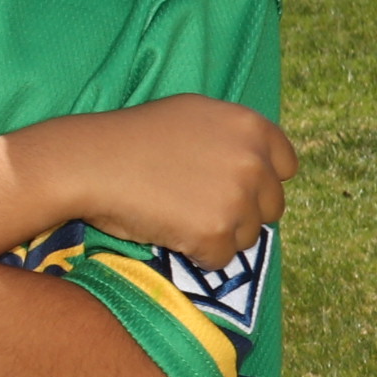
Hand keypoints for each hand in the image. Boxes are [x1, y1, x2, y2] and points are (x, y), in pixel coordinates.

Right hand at [15, 95, 293, 263]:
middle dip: (240, 213)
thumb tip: (258, 164)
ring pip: (248, 237)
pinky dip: (196, 255)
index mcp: (251, 126)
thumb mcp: (191, 116)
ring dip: (218, 236)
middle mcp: (253, 160)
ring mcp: (237, 197)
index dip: (260, 182)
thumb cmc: (131, 139)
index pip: (286, 167)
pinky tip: (168, 232)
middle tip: (197, 208)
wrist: (90, 163)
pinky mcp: (216, 232)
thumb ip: (230, 136)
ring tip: (177, 217)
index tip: (233, 189)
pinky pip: (220, 260)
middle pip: (272, 207)